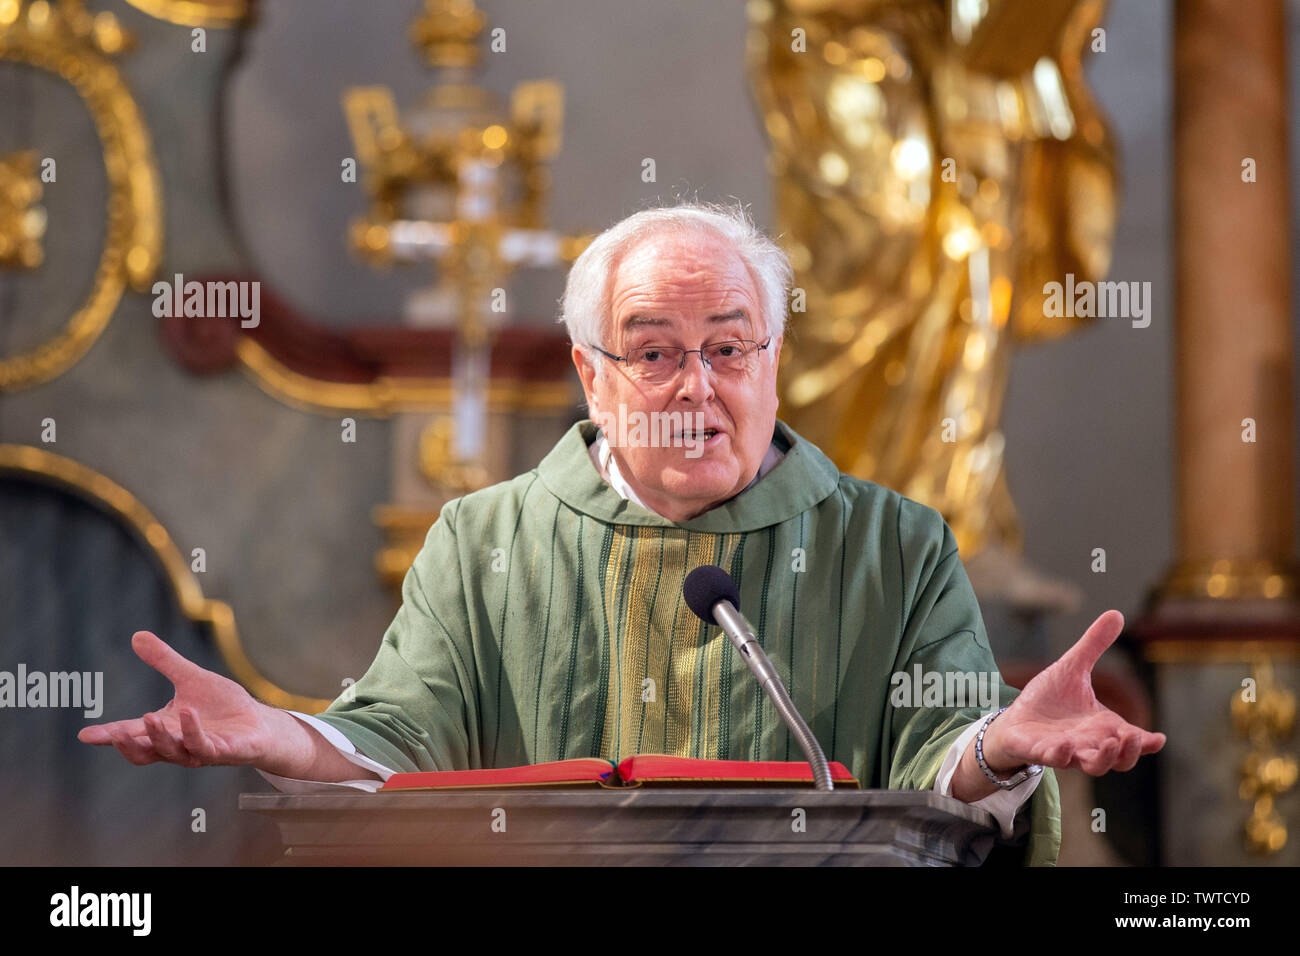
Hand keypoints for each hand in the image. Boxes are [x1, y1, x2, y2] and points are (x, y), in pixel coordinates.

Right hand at [78, 631, 283, 768]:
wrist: (258, 723)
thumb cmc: (223, 706)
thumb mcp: (191, 678)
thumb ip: (164, 661)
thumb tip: (137, 636)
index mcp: (166, 728)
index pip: (132, 733)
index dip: (109, 735)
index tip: (85, 735)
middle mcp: (178, 744)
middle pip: (146, 752)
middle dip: (129, 743)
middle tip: (115, 733)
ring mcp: (199, 751)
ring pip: (172, 751)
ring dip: (159, 736)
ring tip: (149, 717)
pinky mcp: (223, 751)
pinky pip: (204, 746)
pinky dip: (193, 731)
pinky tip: (188, 712)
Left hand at [981, 610, 1165, 775]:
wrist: (1013, 720)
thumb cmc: (1047, 700)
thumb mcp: (1072, 668)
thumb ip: (1094, 646)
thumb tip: (1117, 613)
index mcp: (1102, 726)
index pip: (1131, 740)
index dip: (1146, 742)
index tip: (1159, 738)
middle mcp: (1089, 743)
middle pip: (1119, 760)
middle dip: (1129, 752)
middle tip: (1133, 737)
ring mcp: (1066, 751)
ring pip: (1093, 766)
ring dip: (1104, 758)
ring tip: (1112, 742)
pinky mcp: (1040, 752)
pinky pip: (1054, 760)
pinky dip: (1060, 755)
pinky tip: (1065, 744)